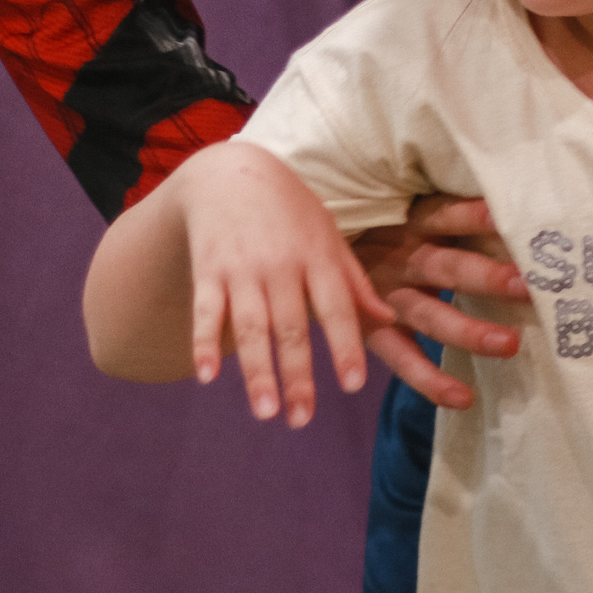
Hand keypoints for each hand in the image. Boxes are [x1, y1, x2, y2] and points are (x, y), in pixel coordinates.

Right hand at [174, 145, 394, 427]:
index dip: (345, 345)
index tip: (353, 385)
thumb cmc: (291, 211)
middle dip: (297, 375)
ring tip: (264, 412)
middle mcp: (280, 265)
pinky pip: (205, 312)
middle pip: (290, 327)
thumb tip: (388, 322)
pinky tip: (206, 377)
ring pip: (250, 327)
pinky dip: (204, 343)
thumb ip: (355, 282)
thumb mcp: (329, 237)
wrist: (230, 172)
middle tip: (302, 420)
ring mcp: (241, 268)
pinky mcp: (206, 270)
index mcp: (317, 257)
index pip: (336, 307)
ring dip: (256, 371)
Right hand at [350, 194, 529, 408]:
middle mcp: (400, 259)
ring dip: (468, 331)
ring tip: (509, 344)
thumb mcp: (404, 207)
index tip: (510, 218)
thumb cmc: (379, 224)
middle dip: (486, 277)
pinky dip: (431, 380)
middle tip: (526, 286)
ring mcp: (385, 297)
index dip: (474, 217)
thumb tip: (508, 209)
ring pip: (429, 315)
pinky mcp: (372, 330)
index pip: (446, 215)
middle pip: (446, 267)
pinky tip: (464, 399)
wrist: (311, 248)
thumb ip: (447, 211)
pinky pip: (403, 359)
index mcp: (410, 222)